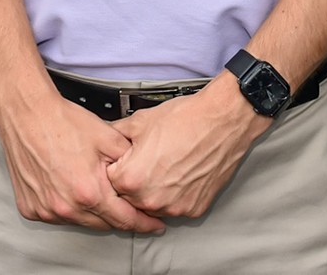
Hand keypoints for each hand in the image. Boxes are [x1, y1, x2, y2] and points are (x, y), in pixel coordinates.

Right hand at [0, 96, 164, 232]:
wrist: (29, 117)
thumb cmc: (65, 124)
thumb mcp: (109, 137)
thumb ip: (130, 159)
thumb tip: (143, 173)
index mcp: (89, 192)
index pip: (124, 218)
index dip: (143, 223)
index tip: (155, 225)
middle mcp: (66, 207)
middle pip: (103, 223)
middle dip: (120, 217)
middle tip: (134, 208)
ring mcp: (46, 211)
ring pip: (81, 221)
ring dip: (94, 212)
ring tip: (100, 191)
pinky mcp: (31, 209)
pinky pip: (58, 215)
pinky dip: (70, 207)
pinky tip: (74, 189)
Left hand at [107, 75, 271, 217]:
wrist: (224, 118)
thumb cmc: (186, 117)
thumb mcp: (141, 120)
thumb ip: (115, 135)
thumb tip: (102, 139)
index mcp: (130, 179)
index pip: (110, 182)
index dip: (120, 166)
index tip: (131, 158)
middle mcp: (149, 200)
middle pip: (130, 198)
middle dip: (136, 181)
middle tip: (153, 160)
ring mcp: (173, 207)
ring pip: (153, 205)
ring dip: (156, 191)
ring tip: (170, 165)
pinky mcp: (193, 209)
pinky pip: (177, 206)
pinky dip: (179, 194)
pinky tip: (185, 172)